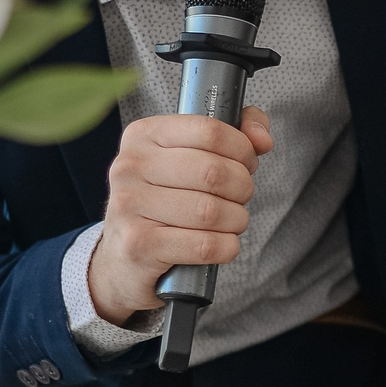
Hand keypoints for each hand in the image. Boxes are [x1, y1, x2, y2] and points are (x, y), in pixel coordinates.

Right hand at [87, 108, 273, 320]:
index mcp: (143, 135)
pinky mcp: (139, 245)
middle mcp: (130, 166)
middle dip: (242, 187)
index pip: (209, 131)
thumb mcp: (190, 157)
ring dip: (236, 220)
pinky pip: (204, 245)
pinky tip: (222, 244)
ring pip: (211, 212)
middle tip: (240, 197)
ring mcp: (129, 206)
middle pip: (213, 172)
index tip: (246, 163)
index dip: (242, 149)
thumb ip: (234, 134)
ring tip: (231, 221)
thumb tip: (262, 138)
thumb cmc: (166, 200)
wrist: (123, 256)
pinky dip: (226, 247)